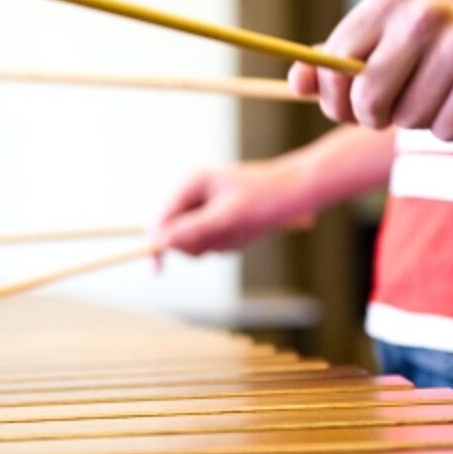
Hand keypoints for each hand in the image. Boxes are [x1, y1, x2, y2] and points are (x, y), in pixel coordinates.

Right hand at [152, 162, 314, 256]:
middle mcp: (189, 191)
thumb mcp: (230, 217)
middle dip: (200, 243)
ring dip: (217, 244)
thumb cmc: (265, 198)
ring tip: (241, 231)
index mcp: (188, 182)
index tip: (157, 271)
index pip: (158, 219)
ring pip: (192, 240)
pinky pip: (207, 241)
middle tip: (228, 237)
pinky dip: (226, 243)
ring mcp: (200, 203)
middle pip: (173, 233)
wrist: (296, 191)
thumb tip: (163, 242)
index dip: (156, 244)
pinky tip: (244, 231)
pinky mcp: (212, 215)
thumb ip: (194, 230)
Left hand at [288, 0, 452, 140]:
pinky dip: (452, 128)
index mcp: (389, 1)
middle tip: (391, 111)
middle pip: (367, 97)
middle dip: (373, 117)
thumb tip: (297, 81)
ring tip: (440, 95)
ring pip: (407, 118)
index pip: (334, 63)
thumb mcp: (384, 43)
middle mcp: (423, 14)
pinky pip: (445, 130)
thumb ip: (335, 63)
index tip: (349, 107)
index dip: (334, 99)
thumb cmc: (437, 49)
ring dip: (418, 121)